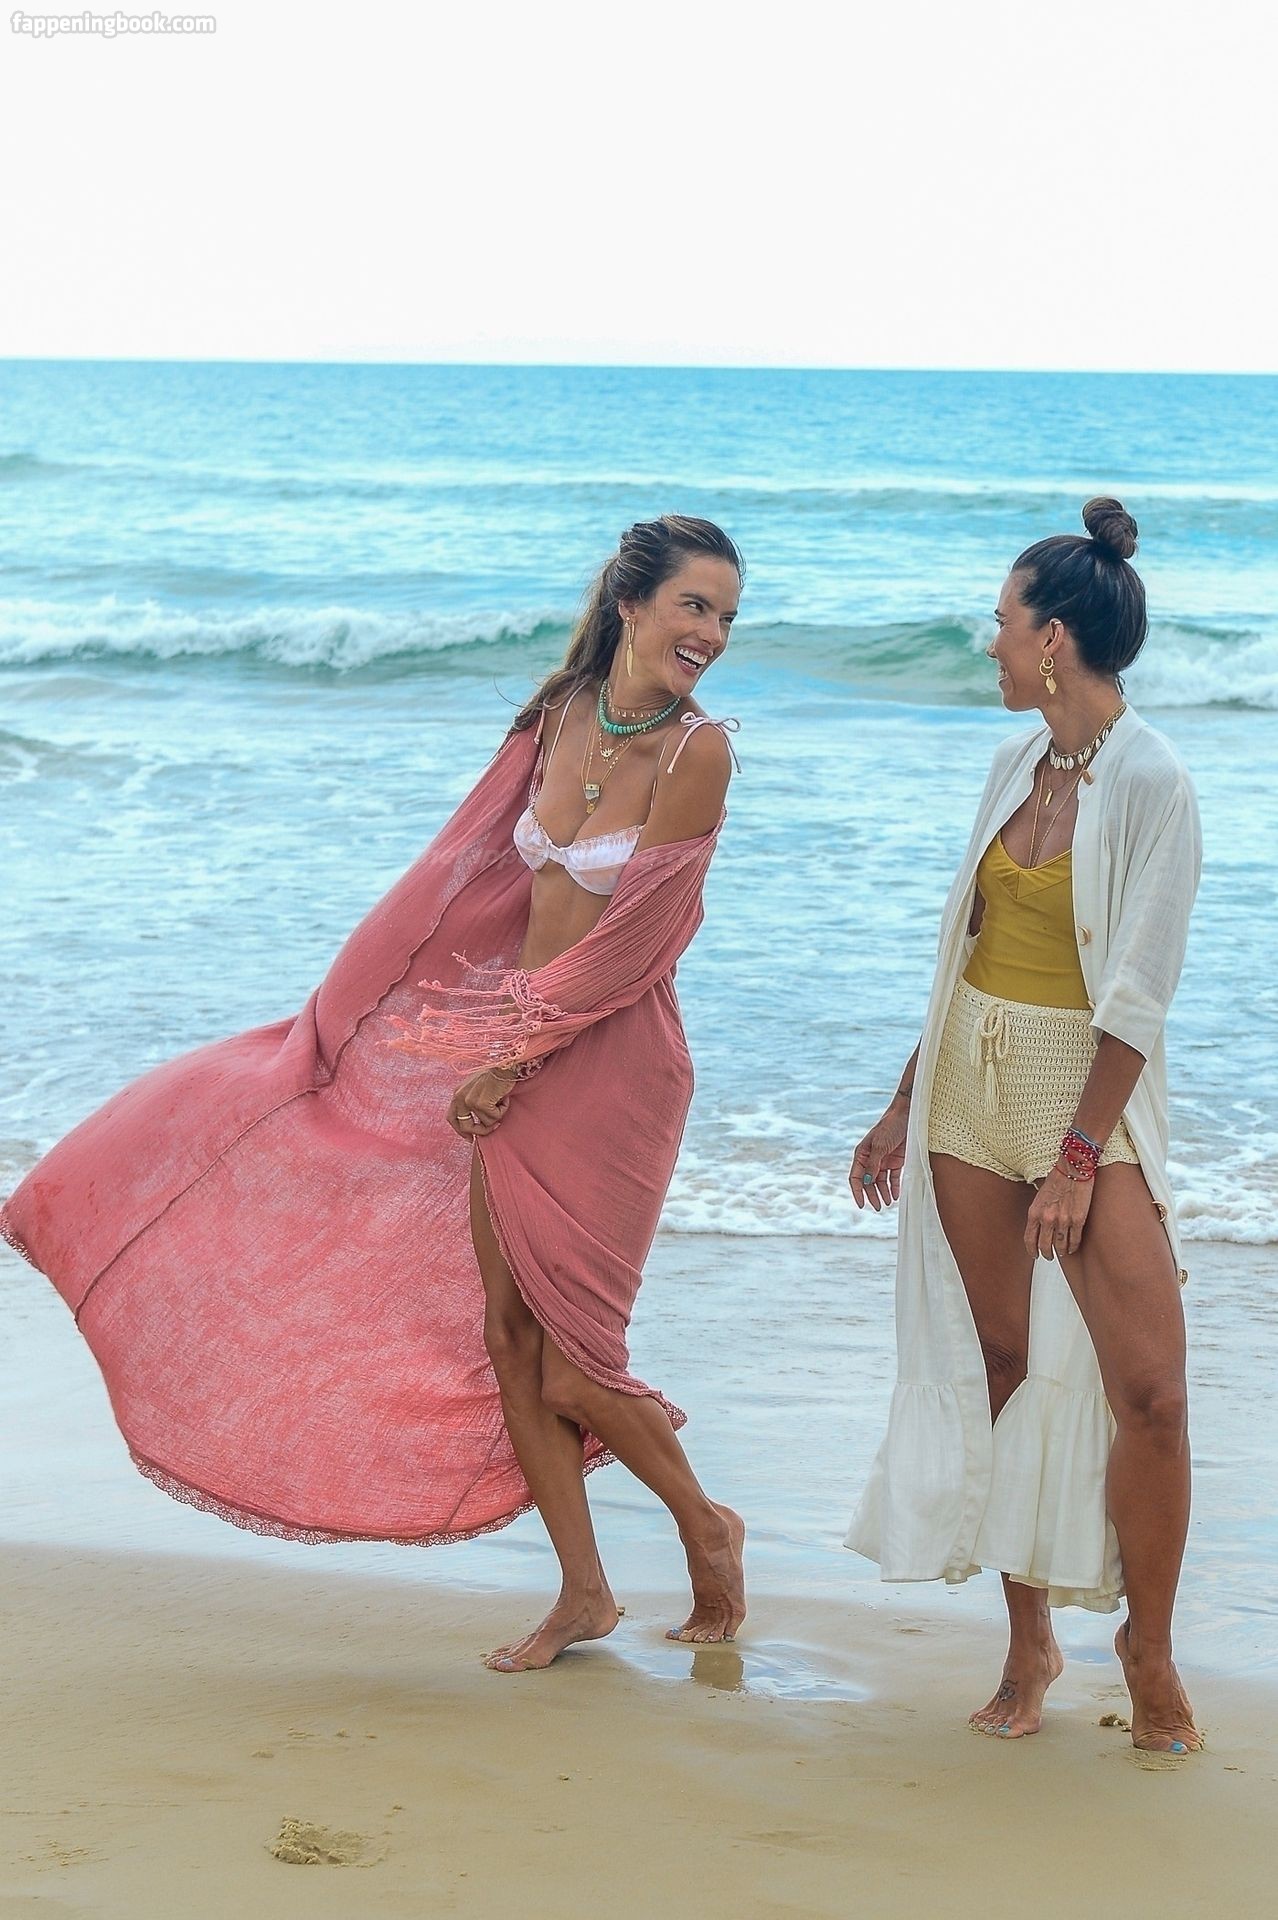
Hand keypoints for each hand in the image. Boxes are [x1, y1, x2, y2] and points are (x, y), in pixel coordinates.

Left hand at [446, 1068, 515, 1139]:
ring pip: (485, 1123)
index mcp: (457, 1093)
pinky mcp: (481, 1104)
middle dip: (480, 1131)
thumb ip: (471, 1102)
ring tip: (501, 1100)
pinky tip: (504, 1098)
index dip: (460, 1131)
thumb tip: (475, 1124)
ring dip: (497, 1115)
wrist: (506, 1066)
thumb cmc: (495, 1076)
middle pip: (465, 1126)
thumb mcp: (476, 1088)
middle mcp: (459, 1097)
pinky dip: (503, 1110)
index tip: (470, 1138)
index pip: (451, 1118)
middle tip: (493, 1128)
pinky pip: (494, 1118)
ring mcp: (469, 1101)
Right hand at [849, 1095, 908, 1211]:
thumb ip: (873, 1164)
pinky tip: (895, 1196)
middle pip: (868, 1182)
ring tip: (887, 1203)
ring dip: (883, 1193)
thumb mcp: (880, 1146)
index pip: (855, 1177)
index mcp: (862, 1154)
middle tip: (877, 1208)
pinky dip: (893, 1187)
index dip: (857, 1191)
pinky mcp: (896, 1161)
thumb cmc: (890, 1126)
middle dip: (872, 1195)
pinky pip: (893, 1178)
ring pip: (880, 1182)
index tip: (861, 1205)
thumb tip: (866, 1182)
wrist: (908, 1114)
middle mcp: (871, 1159)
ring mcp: (883, 1160)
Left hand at [1025, 1165, 1093, 1259]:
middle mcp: (1047, 1219)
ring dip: (1061, 1252)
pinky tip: (1072, 1248)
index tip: (1035, 1254)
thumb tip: (1039, 1227)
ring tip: (1062, 1253)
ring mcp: (1063, 1221)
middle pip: (1045, 1246)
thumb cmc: (1057, 1178)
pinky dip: (1073, 1246)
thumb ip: (1038, 1213)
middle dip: (1047, 1254)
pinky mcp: (1078, 1220)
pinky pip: (1075, 1240)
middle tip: (1049, 1256)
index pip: (1029, 1239)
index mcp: (1035, 1212)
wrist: (1073, 1168)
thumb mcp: (1039, 1196)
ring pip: (1060, 1246)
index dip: (1032, 1250)